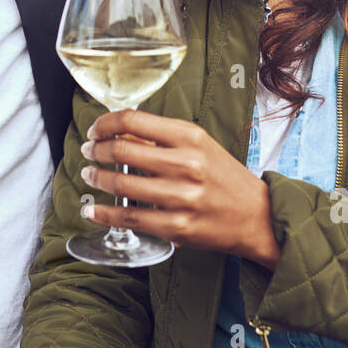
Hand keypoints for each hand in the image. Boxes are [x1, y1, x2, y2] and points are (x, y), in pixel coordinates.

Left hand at [78, 109, 281, 269]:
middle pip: (122, 150)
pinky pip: (130, 218)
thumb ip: (163, 139)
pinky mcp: (177, 227)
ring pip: (122, 184)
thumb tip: (120, 132)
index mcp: (191, 137)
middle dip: (97, 150)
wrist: (258, 217)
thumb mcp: (200, 146)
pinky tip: (92, 210)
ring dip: (97, 179)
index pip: (134, 120)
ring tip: (89, 176)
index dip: (106, 124)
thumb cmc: (225, 179)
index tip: (95, 131)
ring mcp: (181, 197)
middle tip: (88, 152)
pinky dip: (105, 213)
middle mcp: (186, 164)